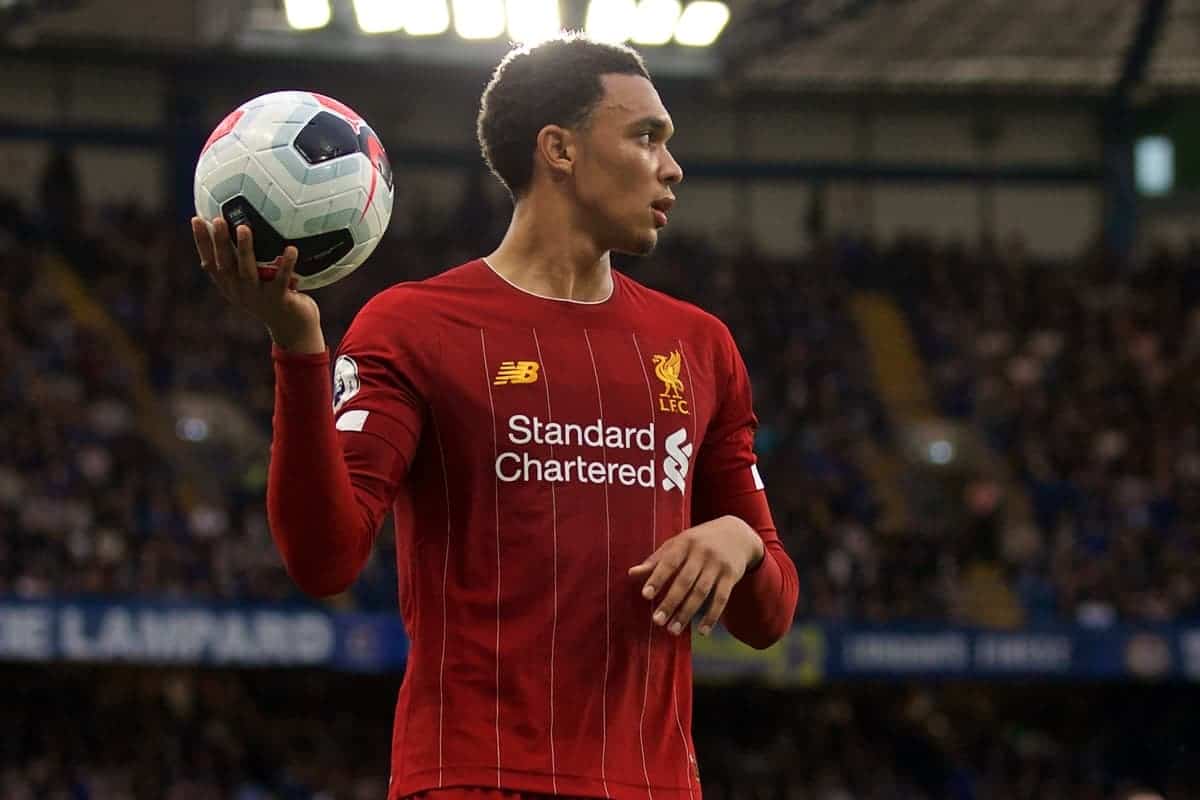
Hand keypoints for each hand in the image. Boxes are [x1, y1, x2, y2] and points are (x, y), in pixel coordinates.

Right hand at [191, 216, 325, 353]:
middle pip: (225, 265)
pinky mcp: (279, 300)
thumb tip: (238, 229)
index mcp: (230, 286)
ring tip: (243, 228)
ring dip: (244, 249)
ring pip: (248, 271)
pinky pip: (281, 280)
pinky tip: (291, 248)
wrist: (293, 328)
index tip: (196, 219)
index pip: (210, 262)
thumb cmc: (273, 298)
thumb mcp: (253, 283)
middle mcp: (240, 292)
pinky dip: (286, 264)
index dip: (202, 242)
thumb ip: (242, 263)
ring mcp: (258, 297)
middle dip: (219, 242)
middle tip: (218, 220)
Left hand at [628, 515, 764, 636]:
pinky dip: (712, 616)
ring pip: (701, 592)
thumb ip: (656, 560)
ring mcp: (718, 564)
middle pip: (684, 581)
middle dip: (670, 602)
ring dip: (687, 613)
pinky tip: (702, 631)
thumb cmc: (698, 541)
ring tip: (673, 630)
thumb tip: (630, 573)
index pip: (669, 562)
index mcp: (685, 543)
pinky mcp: (731, 576)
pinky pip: (722, 599)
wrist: (736, 533)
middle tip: (657, 621)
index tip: (645, 595)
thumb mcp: (677, 544)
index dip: (657, 579)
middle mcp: (702, 553)